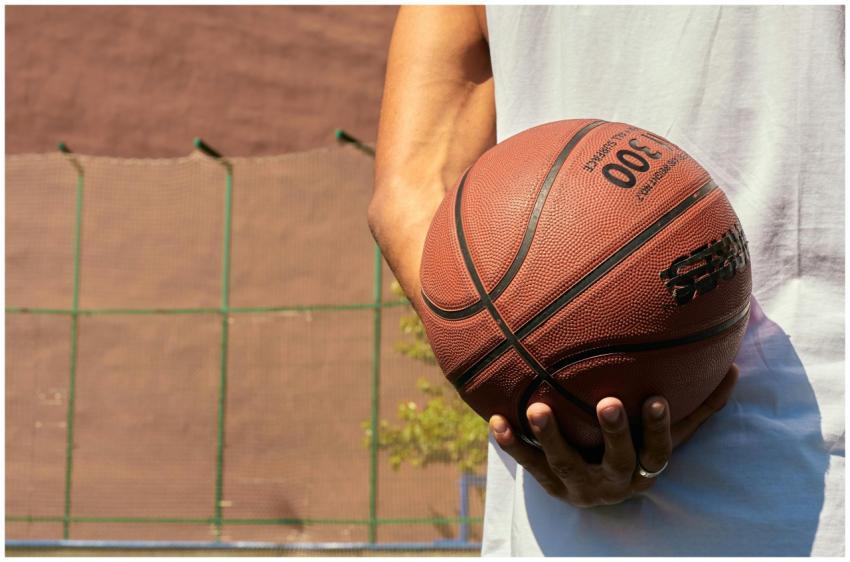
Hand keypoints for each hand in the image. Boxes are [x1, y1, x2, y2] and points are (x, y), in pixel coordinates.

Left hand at [489, 364, 738, 507]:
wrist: (596, 493)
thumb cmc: (637, 451)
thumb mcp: (667, 435)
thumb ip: (698, 407)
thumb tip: (733, 368)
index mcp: (647, 469)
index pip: (659, 450)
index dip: (658, 428)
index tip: (654, 398)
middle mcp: (615, 482)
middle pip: (617, 460)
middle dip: (614, 433)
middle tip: (608, 402)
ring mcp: (580, 486)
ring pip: (565, 464)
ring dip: (551, 436)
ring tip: (537, 407)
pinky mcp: (549, 485)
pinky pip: (528, 465)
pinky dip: (512, 445)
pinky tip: (496, 420)